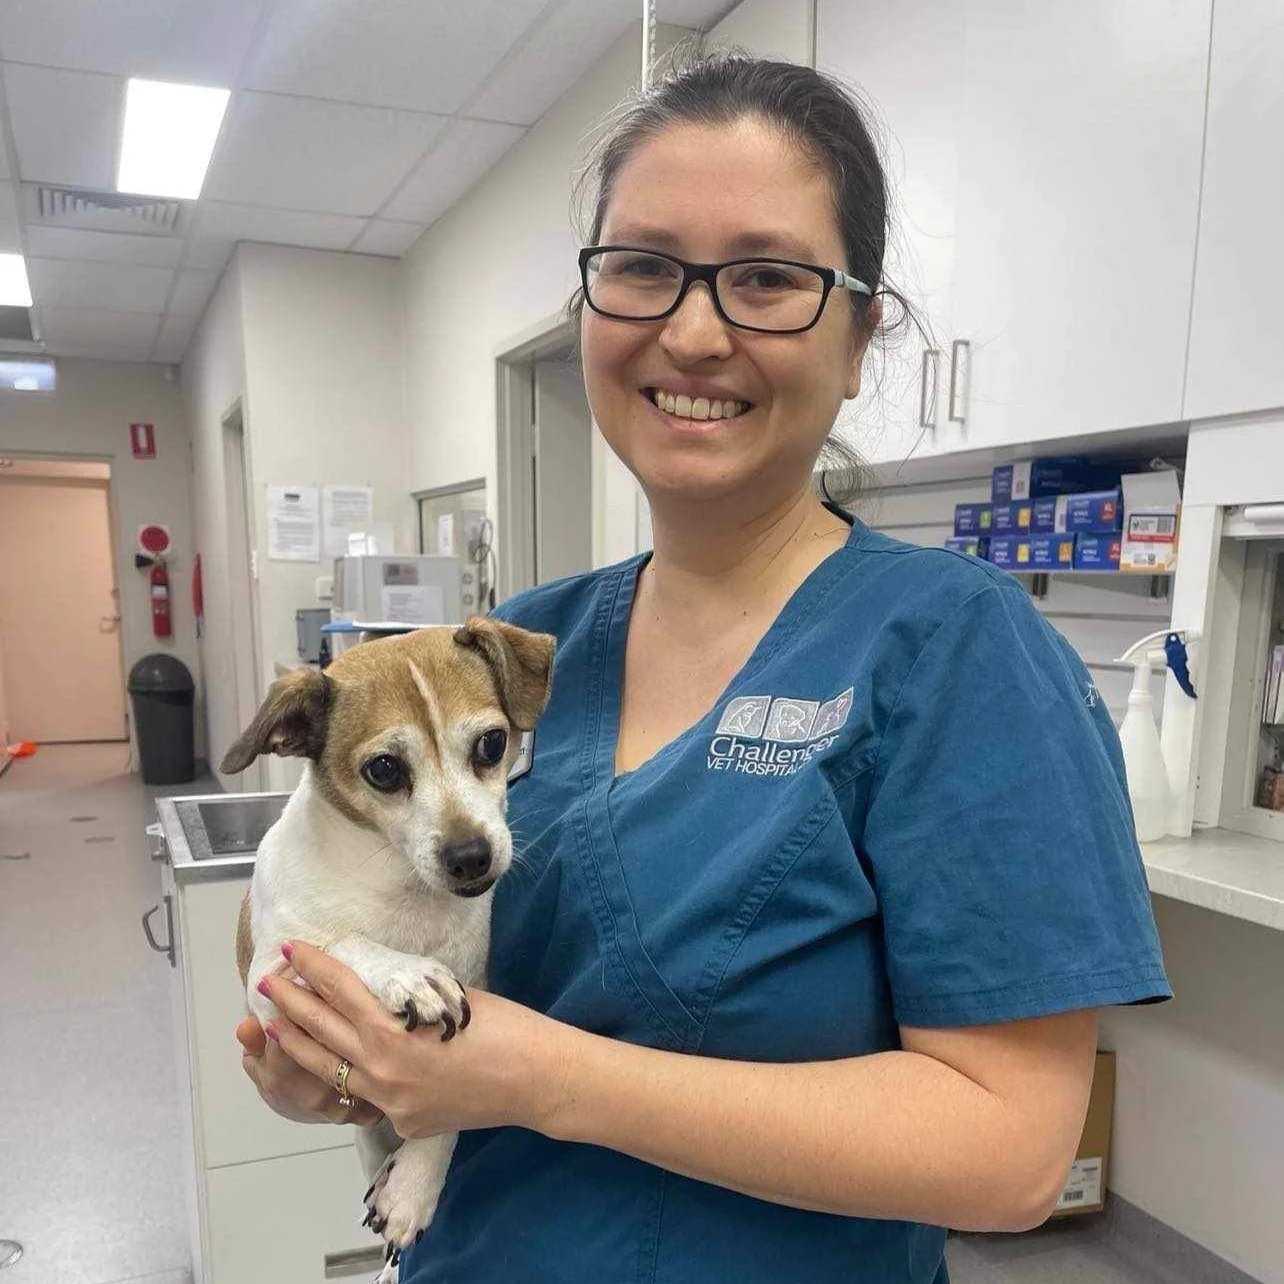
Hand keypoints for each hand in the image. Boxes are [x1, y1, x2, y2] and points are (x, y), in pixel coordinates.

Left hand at [256, 941, 572, 1140]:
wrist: (536, 1079)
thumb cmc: (502, 1025)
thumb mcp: (447, 998)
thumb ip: (405, 999)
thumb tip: (376, 990)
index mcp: (392, 1029)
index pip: (339, 989)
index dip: (313, 966)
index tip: (292, 948)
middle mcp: (381, 1068)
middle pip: (321, 1030)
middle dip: (290, 1003)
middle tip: (266, 981)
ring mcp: (389, 1102)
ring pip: (329, 1071)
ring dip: (299, 1044)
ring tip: (274, 1025)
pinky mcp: (402, 1123)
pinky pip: (369, 1098)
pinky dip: (355, 1078)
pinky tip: (343, 1064)